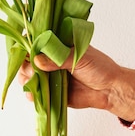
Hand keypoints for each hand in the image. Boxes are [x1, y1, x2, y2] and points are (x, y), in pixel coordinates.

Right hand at [18, 46, 134, 122]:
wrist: (110, 90)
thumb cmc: (99, 68)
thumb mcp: (79, 57)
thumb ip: (58, 59)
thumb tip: (37, 60)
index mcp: (57, 44)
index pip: (36, 40)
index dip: (27, 44)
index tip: (25, 50)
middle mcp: (50, 58)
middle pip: (27, 59)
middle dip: (25, 65)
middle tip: (33, 72)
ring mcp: (49, 74)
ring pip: (28, 75)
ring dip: (27, 80)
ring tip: (34, 84)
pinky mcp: (50, 90)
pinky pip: (36, 92)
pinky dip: (32, 93)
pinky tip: (34, 95)